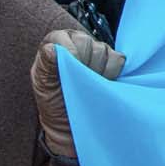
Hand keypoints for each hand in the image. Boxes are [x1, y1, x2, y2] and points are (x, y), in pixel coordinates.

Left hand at [29, 28, 125, 161]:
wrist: (75, 127)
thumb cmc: (55, 107)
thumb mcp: (45, 89)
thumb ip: (46, 67)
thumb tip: (51, 49)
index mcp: (55, 45)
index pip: (64, 38)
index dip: (70, 53)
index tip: (71, 72)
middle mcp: (75, 44)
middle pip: (88, 43)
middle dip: (85, 65)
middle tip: (79, 81)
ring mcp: (95, 52)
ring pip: (104, 51)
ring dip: (99, 71)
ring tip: (90, 85)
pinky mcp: (112, 61)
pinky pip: (119, 59)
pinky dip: (113, 73)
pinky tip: (103, 83)